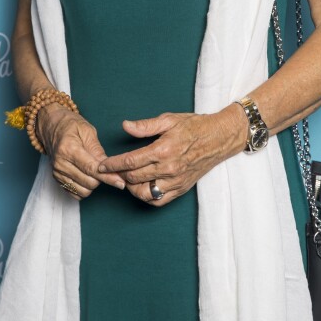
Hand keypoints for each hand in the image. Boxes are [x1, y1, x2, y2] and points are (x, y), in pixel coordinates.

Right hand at [37, 104, 125, 198]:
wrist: (51, 126)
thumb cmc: (70, 125)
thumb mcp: (87, 130)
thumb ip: (97, 150)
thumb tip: (109, 166)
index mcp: (68, 149)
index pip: (91, 169)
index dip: (108, 176)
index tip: (121, 182)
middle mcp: (60, 164)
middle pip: (89, 182)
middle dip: (102, 178)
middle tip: (106, 168)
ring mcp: (57, 173)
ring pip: (83, 191)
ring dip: (93, 184)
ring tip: (95, 170)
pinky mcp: (57, 179)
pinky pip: (75, 193)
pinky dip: (84, 188)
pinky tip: (87, 176)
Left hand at [97, 108, 245, 206]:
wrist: (219, 138)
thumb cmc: (194, 126)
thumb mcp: (169, 119)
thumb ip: (145, 125)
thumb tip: (125, 126)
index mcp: (164, 149)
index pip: (131, 161)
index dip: (113, 164)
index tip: (102, 164)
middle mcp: (169, 168)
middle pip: (134, 177)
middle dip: (118, 174)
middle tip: (111, 169)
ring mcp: (176, 181)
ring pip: (144, 193)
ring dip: (131, 187)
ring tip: (126, 178)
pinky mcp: (181, 189)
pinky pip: (158, 200)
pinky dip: (146, 196)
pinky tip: (142, 187)